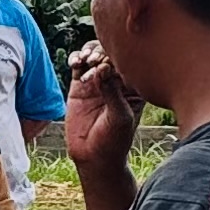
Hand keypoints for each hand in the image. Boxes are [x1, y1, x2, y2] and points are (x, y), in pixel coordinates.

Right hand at [63, 40, 143, 177]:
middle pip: (110, 54)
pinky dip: (75, 58)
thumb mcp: (119, 117)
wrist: (94, 157)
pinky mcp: (79, 86)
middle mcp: (116, 81)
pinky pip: (77, 65)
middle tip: (94, 61)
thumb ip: (112, 92)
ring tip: (85, 60)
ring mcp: (98, 82)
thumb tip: (103, 67)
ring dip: (88, 52)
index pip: (128, 63)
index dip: (117, 58)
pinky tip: (75, 63)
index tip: (107, 66)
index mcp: (134, 87)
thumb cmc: (114, 140)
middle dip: (101, 52)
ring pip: (93, 55)